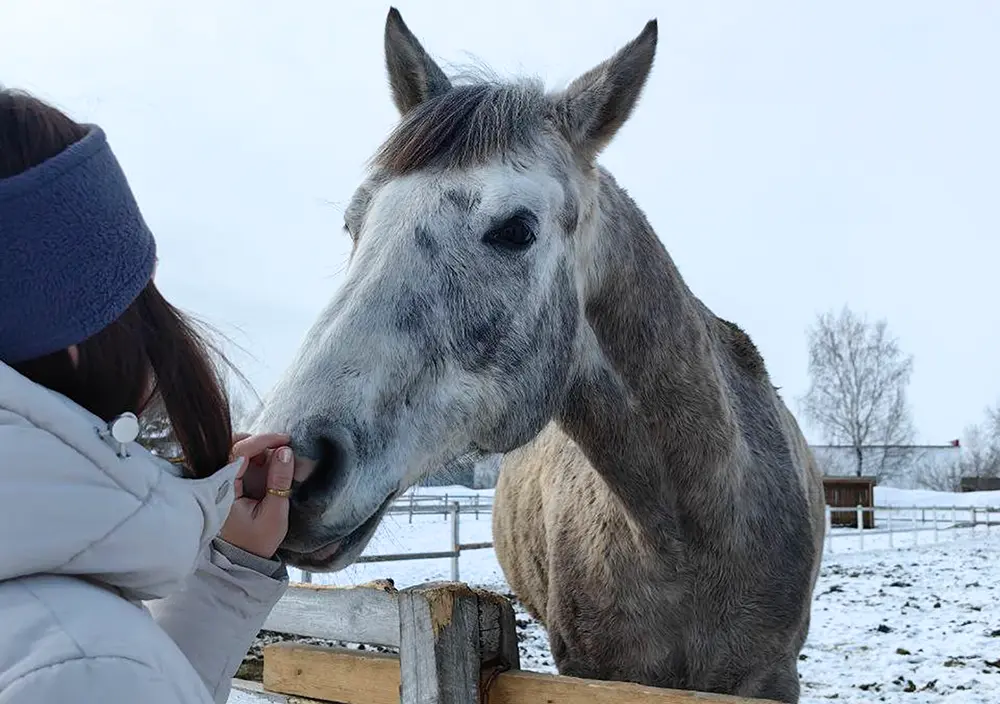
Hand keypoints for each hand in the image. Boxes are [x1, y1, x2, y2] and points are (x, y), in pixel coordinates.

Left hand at [220, 432, 293, 558]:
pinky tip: (269, 463)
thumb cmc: (257, 541)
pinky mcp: (225, 483)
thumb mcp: (275, 514)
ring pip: (233, 450)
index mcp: (223, 490)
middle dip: (257, 441)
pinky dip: (254, 456)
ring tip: (278, 456)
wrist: (243, 560)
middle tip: (281, 446)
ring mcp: (219, 481)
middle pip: (230, 445)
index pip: (238, 452)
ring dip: (257, 448)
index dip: (262, 441)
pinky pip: (237, 460)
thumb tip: (285, 451)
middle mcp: (216, 482)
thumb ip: (279, 482)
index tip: (285, 440)